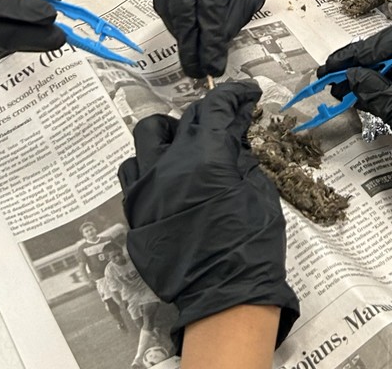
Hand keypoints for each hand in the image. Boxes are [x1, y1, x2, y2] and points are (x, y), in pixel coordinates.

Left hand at [119, 81, 298, 350]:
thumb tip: (233, 136)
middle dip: (210, 113)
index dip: (234, 94)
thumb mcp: (258, 191)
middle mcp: (170, 164)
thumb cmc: (249, 245)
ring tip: (188, 143)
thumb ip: (240, 157)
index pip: (215, 107)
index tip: (247, 94)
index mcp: (205, 156)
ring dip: (172, 132)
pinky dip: (151, 164)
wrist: (223, 296)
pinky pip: (134, 172)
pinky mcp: (135, 211)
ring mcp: (147, 187)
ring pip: (149, 136)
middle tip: (228, 119)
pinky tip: (167, 174)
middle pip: (186, 118)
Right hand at [148, 0, 290, 76]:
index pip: (209, 1)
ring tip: (192, 53)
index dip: (209, 37)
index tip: (212, 63)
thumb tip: (213, 49)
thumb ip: (232, 18)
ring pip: (167, 5)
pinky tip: (184, 31)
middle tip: (196, 68)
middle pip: (181, 3)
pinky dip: (172, 19)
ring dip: (180, 33)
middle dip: (189, 41)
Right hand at [319, 17, 391, 255]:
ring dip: (362, 77)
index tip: (359, 56)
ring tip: (334, 86)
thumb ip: (386, 98)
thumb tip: (353, 75)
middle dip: (366, 58)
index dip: (387, 39)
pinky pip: (390, 96)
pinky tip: (349, 98)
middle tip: (333, 70)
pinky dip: (369, 96)